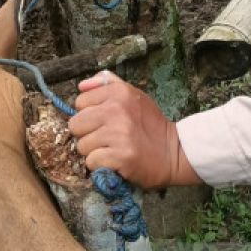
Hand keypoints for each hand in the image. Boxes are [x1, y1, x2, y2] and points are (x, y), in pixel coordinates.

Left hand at [68, 70, 201, 189]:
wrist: (174, 152)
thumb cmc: (150, 124)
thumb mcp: (133, 95)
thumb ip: (107, 84)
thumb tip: (81, 86)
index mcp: (118, 92)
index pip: (79, 102)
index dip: (88, 114)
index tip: (103, 121)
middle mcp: (116, 110)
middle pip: (76, 124)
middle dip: (87, 134)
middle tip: (106, 138)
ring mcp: (119, 134)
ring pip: (82, 145)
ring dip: (94, 151)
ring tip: (112, 149)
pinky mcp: (121, 156)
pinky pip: (91, 162)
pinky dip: (100, 165)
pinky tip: (115, 161)